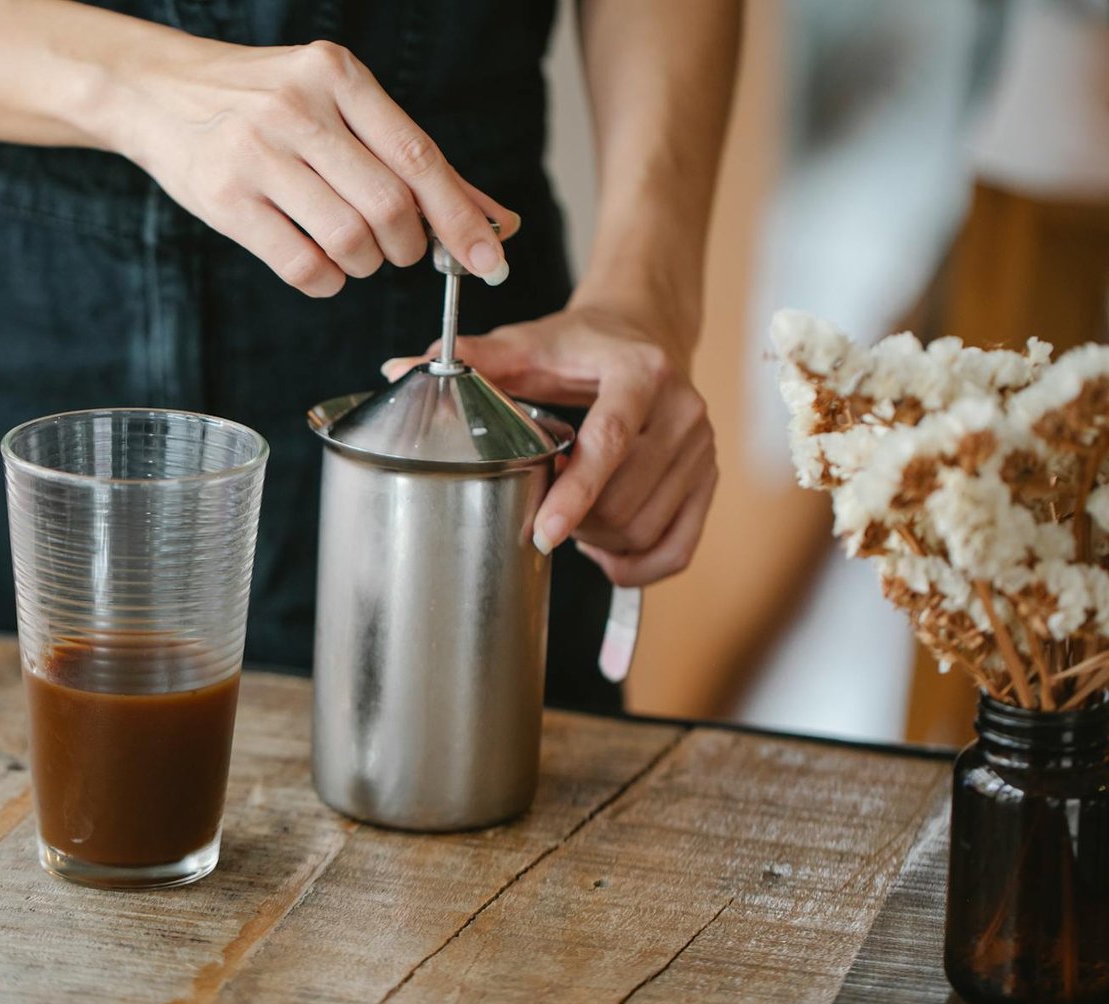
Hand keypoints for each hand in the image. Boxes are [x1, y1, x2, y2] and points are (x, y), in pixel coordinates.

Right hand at [111, 39, 518, 296]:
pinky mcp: (225, 198)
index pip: (417, 157)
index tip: (491, 260)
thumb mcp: (336, 105)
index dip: (460, 218)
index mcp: (337, 75)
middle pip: (388, 205)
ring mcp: (257, 152)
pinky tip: (322, 268)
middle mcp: (298, 108)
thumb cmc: (262, 103)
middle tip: (397, 249)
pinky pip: (300, 264)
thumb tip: (495, 219)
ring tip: (353, 253)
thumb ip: (411, 157)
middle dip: (406, 245)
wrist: (157, 92)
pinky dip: (325, 281)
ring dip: (364, 265)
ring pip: (348, 238)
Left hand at [381, 303, 716, 585]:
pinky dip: (639, 566)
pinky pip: (678, 547)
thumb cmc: (578, 344)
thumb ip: (472, 360)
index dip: (576, 493)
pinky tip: (605, 557)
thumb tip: (400, 368)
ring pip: (646, 528)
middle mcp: (683, 410)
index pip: (611, 442)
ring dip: (601, 542)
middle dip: (576, 520)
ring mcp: (702, 448)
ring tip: (571, 522)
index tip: (543, 532)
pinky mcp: (709, 478)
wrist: (645, 331)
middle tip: (542, 514)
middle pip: (626, 498)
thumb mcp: (527, 345)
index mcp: (641, 372)